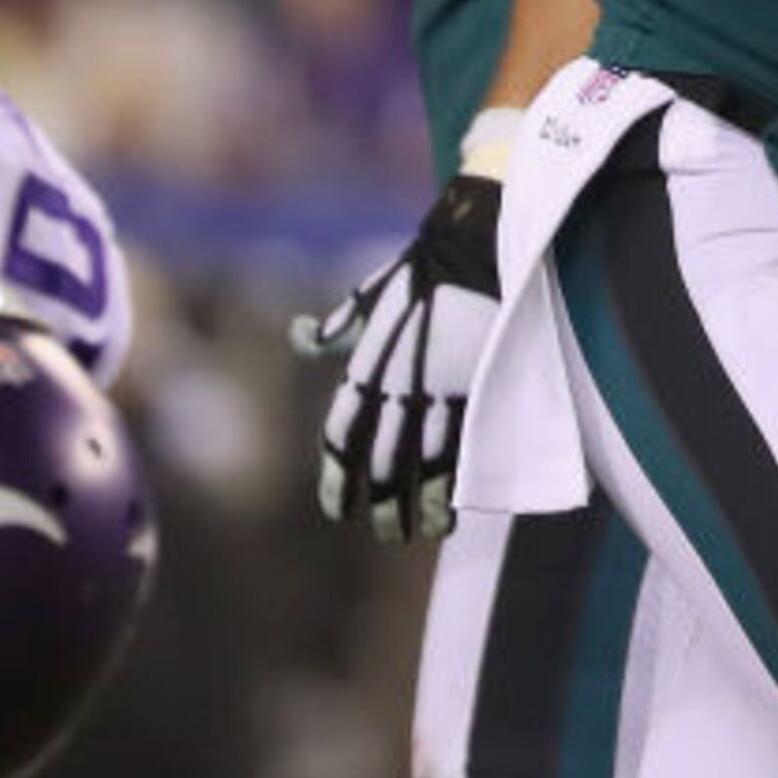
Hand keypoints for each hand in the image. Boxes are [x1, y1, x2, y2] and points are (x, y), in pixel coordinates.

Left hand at [290, 170, 503, 541]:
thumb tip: (300, 336)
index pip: (341, 438)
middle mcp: (397, 387)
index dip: (336, 479)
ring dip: (424, 504)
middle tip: (385, 532)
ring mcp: (439, 390)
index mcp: (365, 368)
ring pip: (426, 464)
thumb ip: (337, 327)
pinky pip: (464, 446)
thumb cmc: (419, 270)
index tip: (336, 510)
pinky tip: (461, 503)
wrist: (473, 246)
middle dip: (382, 503)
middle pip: (383, 462)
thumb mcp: (368, 298)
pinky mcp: (476, 387)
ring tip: (424, 531)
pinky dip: (460, 480)